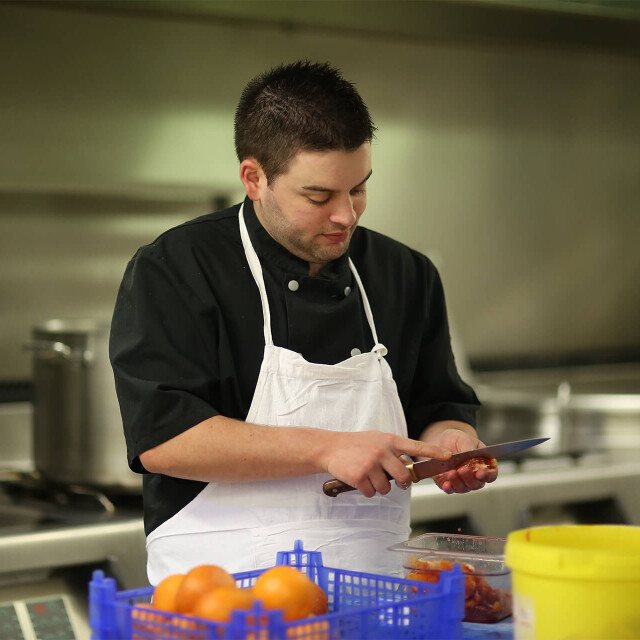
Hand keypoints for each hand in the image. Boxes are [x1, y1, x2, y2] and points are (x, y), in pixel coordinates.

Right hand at [325, 431, 450, 497]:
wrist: (330, 447)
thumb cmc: (356, 444)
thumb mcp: (377, 439)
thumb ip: (393, 450)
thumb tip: (409, 466)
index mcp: (389, 441)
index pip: (416, 447)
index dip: (434, 453)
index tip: (448, 457)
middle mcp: (382, 451)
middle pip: (404, 476)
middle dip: (401, 483)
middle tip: (393, 479)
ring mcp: (371, 464)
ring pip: (387, 488)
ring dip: (379, 487)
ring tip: (368, 475)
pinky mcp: (360, 476)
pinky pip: (372, 493)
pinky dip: (367, 490)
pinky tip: (359, 480)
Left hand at [423, 427, 497, 493]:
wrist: (442, 440)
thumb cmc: (458, 440)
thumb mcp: (465, 439)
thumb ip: (468, 447)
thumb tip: (467, 454)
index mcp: (484, 465)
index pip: (491, 474)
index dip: (487, 475)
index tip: (480, 473)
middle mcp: (474, 476)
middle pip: (477, 484)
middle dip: (469, 478)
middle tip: (463, 469)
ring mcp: (462, 481)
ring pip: (463, 488)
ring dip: (458, 482)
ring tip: (451, 472)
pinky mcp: (448, 483)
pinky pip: (450, 489)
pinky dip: (448, 488)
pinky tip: (446, 484)